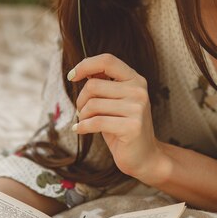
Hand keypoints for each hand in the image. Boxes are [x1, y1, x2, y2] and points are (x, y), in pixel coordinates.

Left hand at [69, 53, 165, 183]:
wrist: (144, 156)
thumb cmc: (122, 127)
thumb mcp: (114, 101)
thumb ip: (103, 85)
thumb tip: (80, 70)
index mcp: (135, 79)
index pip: (107, 60)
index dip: (85, 65)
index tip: (72, 76)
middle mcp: (139, 91)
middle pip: (93, 85)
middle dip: (80, 99)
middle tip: (82, 111)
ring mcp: (137, 109)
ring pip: (92, 104)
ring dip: (82, 115)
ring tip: (85, 122)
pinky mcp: (132, 127)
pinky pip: (96, 122)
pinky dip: (83, 126)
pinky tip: (80, 129)